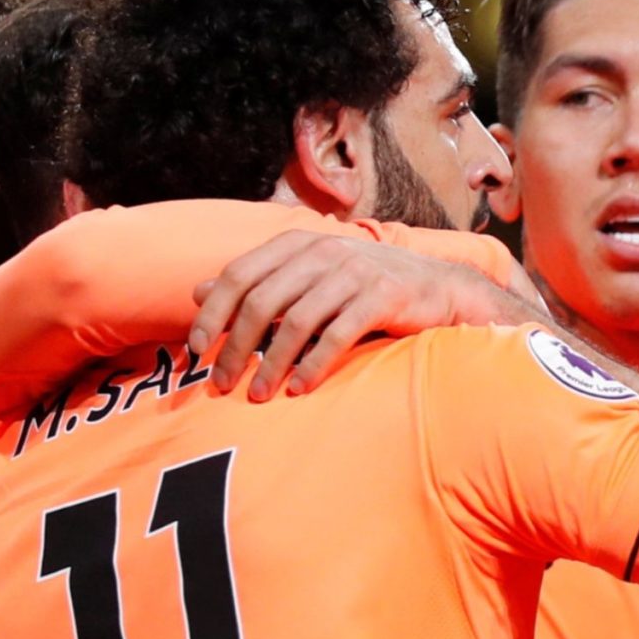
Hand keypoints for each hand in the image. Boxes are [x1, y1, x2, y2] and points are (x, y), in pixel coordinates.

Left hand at [188, 231, 530, 400]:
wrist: (443, 290)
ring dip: (271, 364)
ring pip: (295, 321)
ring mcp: (356, 272)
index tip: (195, 349)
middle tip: (221, 384)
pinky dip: (314, 367)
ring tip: (257, 395)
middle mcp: (325, 250)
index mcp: (300, 242)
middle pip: (261, 301)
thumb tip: (197, 290)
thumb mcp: (310, 277)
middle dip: (234, 347)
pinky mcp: (384, 296)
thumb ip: (258, 282)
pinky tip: (300, 390)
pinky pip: (337, 336)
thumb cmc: (368, 287)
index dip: (211, 313)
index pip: (238, 274)